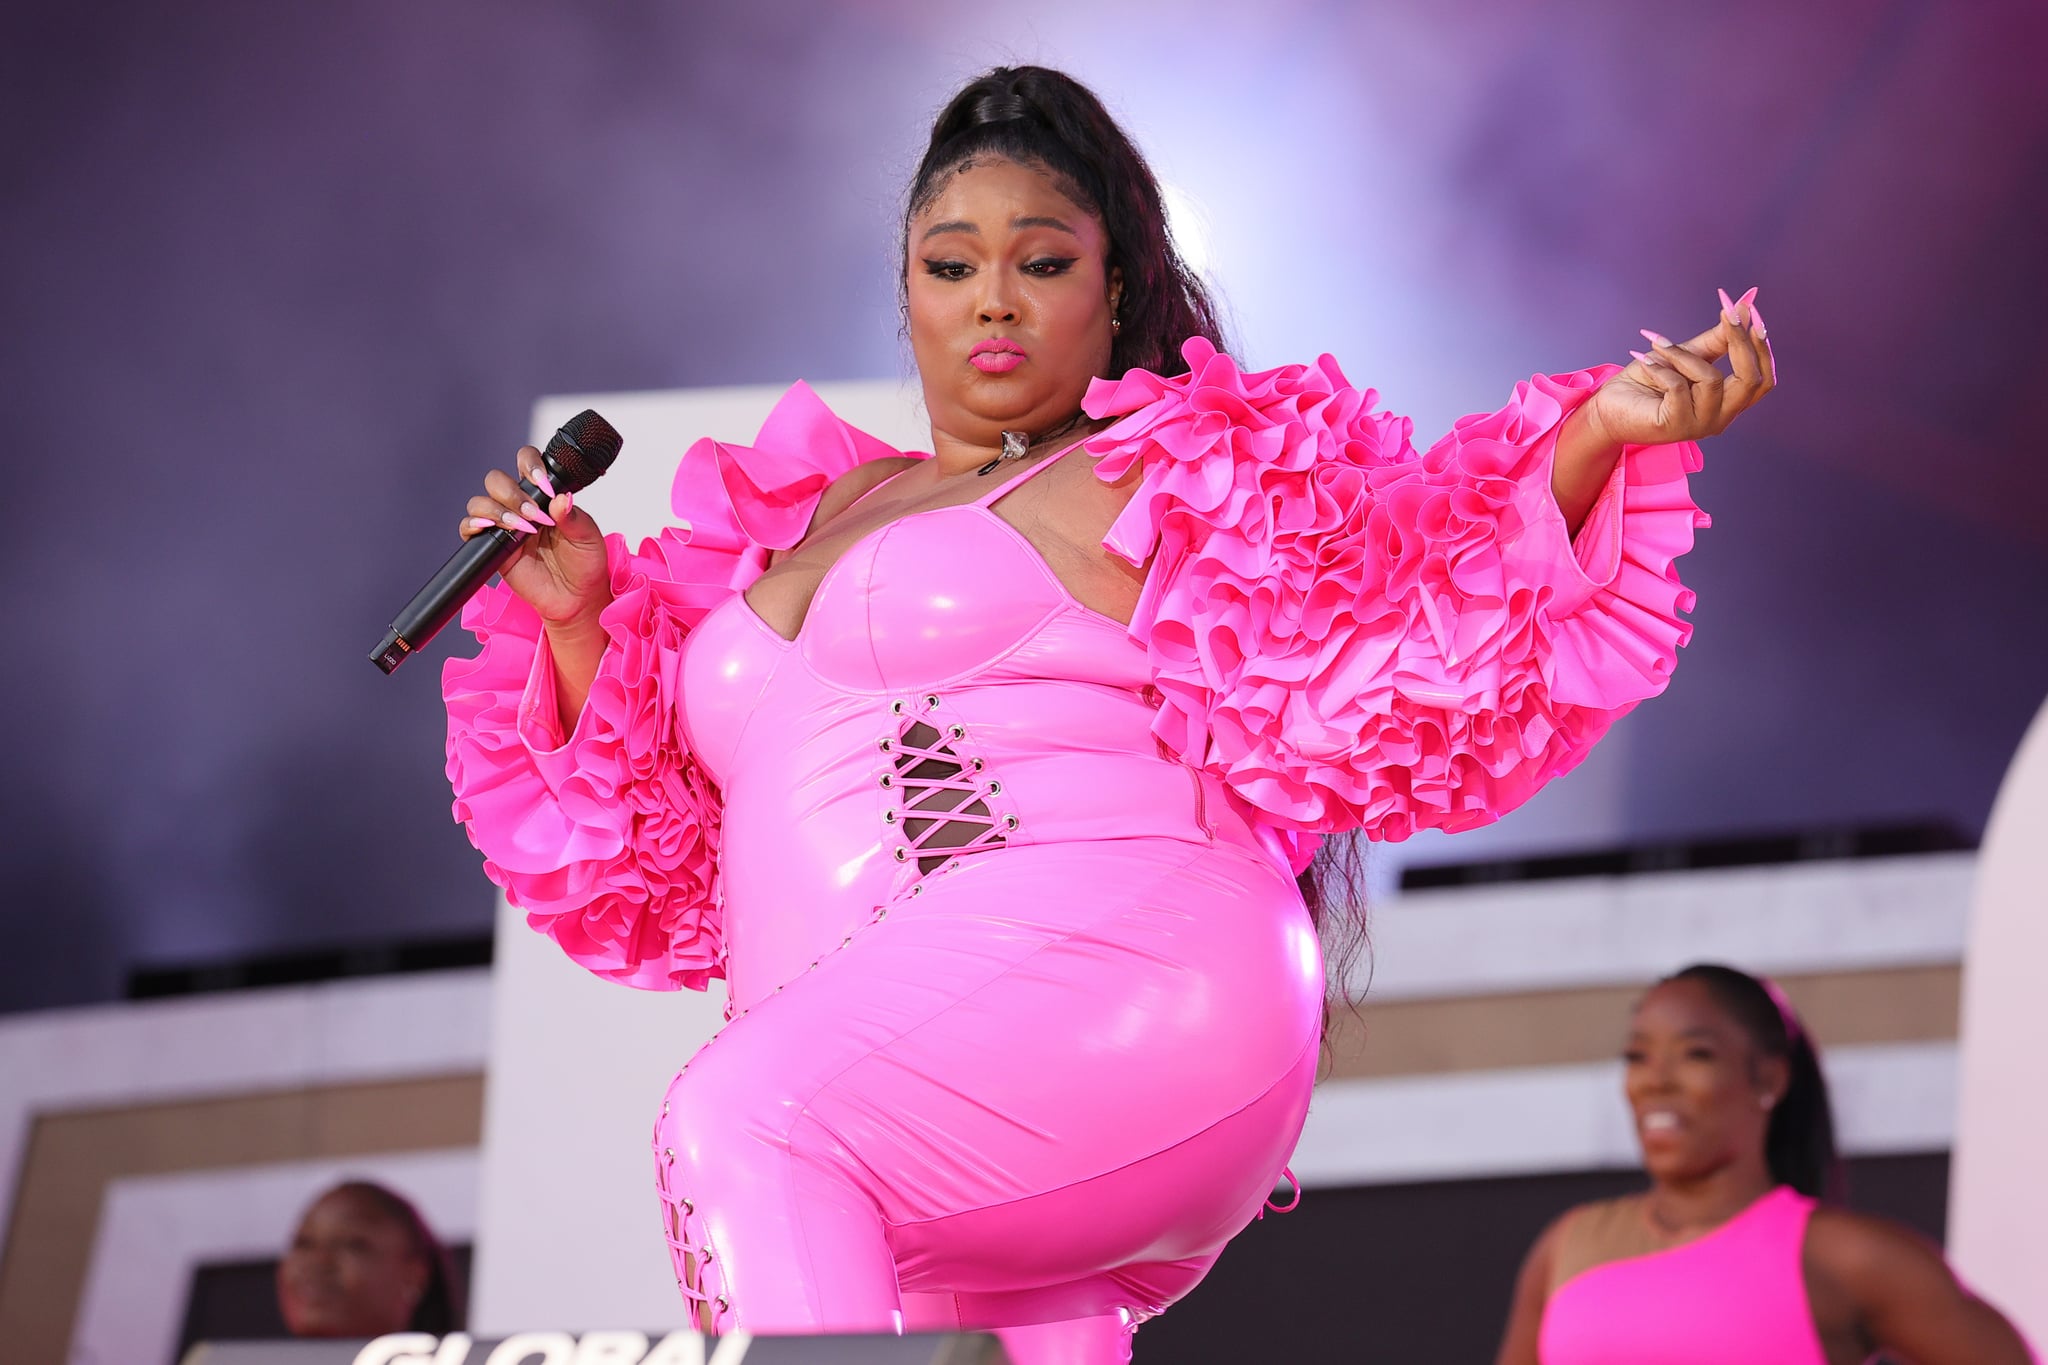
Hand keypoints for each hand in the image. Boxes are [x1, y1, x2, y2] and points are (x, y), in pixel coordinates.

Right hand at [460, 446, 611, 629]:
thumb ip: (573, 517)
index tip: (545, 486)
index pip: (527, 464)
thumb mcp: (587, 537)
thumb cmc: (585, 563)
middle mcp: (520, 505)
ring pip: (480, 502)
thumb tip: (561, 498)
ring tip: (521, 528)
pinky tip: (492, 529)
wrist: (577, 597)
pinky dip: (473, 525)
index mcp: (544, 495)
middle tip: (535, 515)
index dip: (530, 466)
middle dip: (512, 493)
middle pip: (497, 480)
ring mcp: (504, 525)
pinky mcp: (492, 547)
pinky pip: (469, 529)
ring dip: (497, 510)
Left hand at [1583, 286, 1775, 447]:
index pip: (1762, 377)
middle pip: (1751, 380)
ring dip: (1683, 355)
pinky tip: (1644, 360)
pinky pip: (1679, 387)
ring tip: (1657, 344)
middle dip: (1740, 341)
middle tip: (1726, 312)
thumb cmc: (1647, 383)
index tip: (1749, 309)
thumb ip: (1716, 339)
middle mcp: (1721, 419)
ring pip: (1711, 380)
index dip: (1760, 345)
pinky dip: (1662, 367)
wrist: (1607, 408)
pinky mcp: (1675, 427)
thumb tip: (1743, 306)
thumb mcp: (1685, 356)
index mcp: (1729, 404)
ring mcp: (1700, 426)